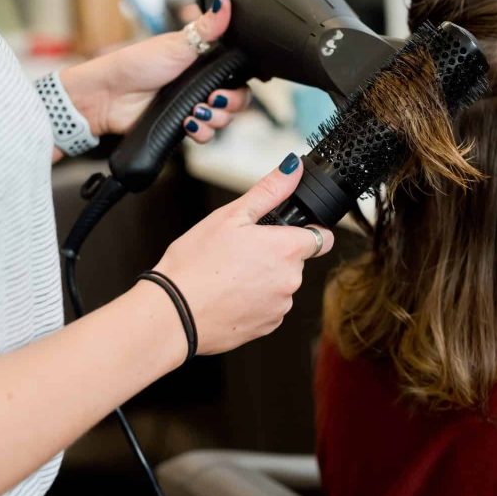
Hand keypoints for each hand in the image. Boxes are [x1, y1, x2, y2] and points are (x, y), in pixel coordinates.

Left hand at [58, 0, 250, 142]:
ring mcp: (194, 106)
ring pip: (224, 120)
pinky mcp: (183, 125)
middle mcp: (202, 85)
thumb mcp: (178, 43)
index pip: (239, 76)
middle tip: (212, 99)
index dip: (240, 83)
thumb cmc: (137, 63)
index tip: (228, 83)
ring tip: (196, 113)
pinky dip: (201, 133)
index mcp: (205, 63)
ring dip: (215, 119)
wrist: (110, 96)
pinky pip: (206, 136)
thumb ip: (208, 26)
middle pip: (237, 101)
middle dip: (230, 104)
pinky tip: (188, 125)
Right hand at [154, 154, 334, 354]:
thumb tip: (292, 168)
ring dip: (264, 279)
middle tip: (240, 251)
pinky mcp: (267, 327)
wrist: (173, 314)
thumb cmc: (196, 264)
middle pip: (296, 261)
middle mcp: (291, 280)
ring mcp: (280, 307)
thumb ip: (269, 191)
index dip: (307, 231)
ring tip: (229, 274)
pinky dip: (254, 301)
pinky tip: (228, 295)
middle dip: (275, 254)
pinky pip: (269, 308)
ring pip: (281, 285)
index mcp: (286, 249)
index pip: (322, 238)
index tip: (287, 231)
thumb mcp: (230, 216)